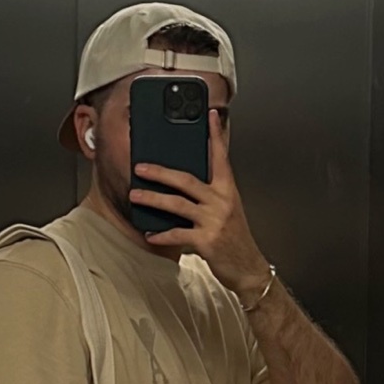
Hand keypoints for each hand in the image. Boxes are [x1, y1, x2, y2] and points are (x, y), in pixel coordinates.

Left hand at [130, 109, 269, 294]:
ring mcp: (214, 220)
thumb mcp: (228, 209)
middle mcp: (221, 201)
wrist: (248, 268)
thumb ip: (212, 193)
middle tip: (140, 167)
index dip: (214, 135)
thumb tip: (187, 183)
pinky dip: (161, 235)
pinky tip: (149, 234)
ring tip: (135, 195)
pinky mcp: (207, 241)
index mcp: (228, 190)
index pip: (221, 157)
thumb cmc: (235, 239)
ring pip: (177, 205)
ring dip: (153, 199)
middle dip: (160, 172)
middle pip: (186, 179)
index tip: (209, 115)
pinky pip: (177, 234)